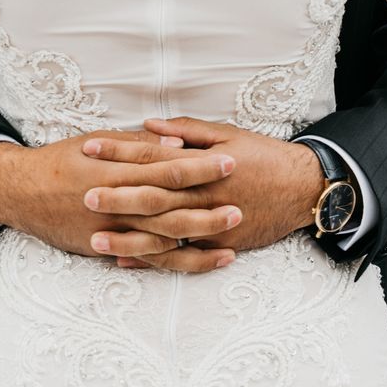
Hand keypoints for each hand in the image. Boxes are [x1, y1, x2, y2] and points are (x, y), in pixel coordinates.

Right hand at [0, 129, 239, 267]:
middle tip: (238, 204)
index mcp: (114, 169)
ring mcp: (108, 230)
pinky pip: (145, 259)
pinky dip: (174, 261)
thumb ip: (136, 146)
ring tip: (230, 239)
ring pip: (160, 239)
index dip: (198, 166)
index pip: (163, 167)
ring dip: (196, 239)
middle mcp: (112, 202)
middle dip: (205, 206)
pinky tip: (202, 260)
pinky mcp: (104, 249)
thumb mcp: (96, 142)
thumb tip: (176, 144)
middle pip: (167, 206)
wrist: (20, 192)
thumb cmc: (61, 160)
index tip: (228, 161)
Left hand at [81, 117, 325, 269]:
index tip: (89, 148)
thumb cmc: (264, 156)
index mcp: (202, 164)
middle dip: (116, 196)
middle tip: (83, 195)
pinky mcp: (220, 246)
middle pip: (153, 197)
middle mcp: (203, 195)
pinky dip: (155, 260)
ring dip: (128, 238)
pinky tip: (128, 262)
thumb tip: (149, 124)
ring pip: (163, 234)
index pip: (152, 156)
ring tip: (95, 240)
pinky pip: (182, 258)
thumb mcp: (227, 133)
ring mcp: (211, 225)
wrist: (303, 189)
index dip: (119, 152)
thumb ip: (186, 130)